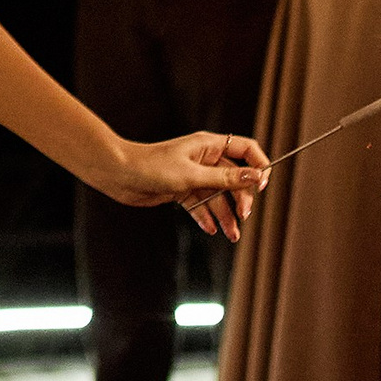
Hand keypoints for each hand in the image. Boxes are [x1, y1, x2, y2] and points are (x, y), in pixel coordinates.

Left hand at [107, 132, 269, 242]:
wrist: (118, 175)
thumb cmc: (152, 167)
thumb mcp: (192, 176)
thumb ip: (225, 179)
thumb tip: (255, 176)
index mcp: (208, 146)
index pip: (245, 149)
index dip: (258, 165)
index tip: (262, 186)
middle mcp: (203, 159)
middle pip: (235, 178)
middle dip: (241, 198)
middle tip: (243, 217)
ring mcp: (193, 175)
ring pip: (218, 195)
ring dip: (226, 214)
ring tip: (232, 234)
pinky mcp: (181, 189)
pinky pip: (201, 204)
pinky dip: (207, 217)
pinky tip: (211, 230)